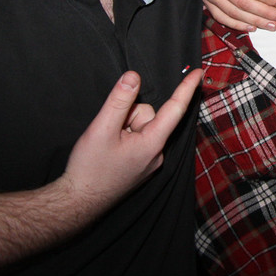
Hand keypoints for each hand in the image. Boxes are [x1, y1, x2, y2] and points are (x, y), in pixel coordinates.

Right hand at [59, 69, 202, 210]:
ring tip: (107, 144)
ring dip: (124, 128)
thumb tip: (134, 77)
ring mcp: (149, 162)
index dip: (186, 88)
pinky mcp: (141, 166)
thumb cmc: (89, 168)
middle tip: (109, 131)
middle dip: (128, 115)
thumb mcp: (102, 128)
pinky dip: (124, 138)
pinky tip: (111, 150)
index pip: (175, 109)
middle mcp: (157, 154)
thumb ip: (120, 100)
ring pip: (141, 127)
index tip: (198, 72)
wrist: (78, 202)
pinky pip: (138, 140)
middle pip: (148, 116)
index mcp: (152, 144)